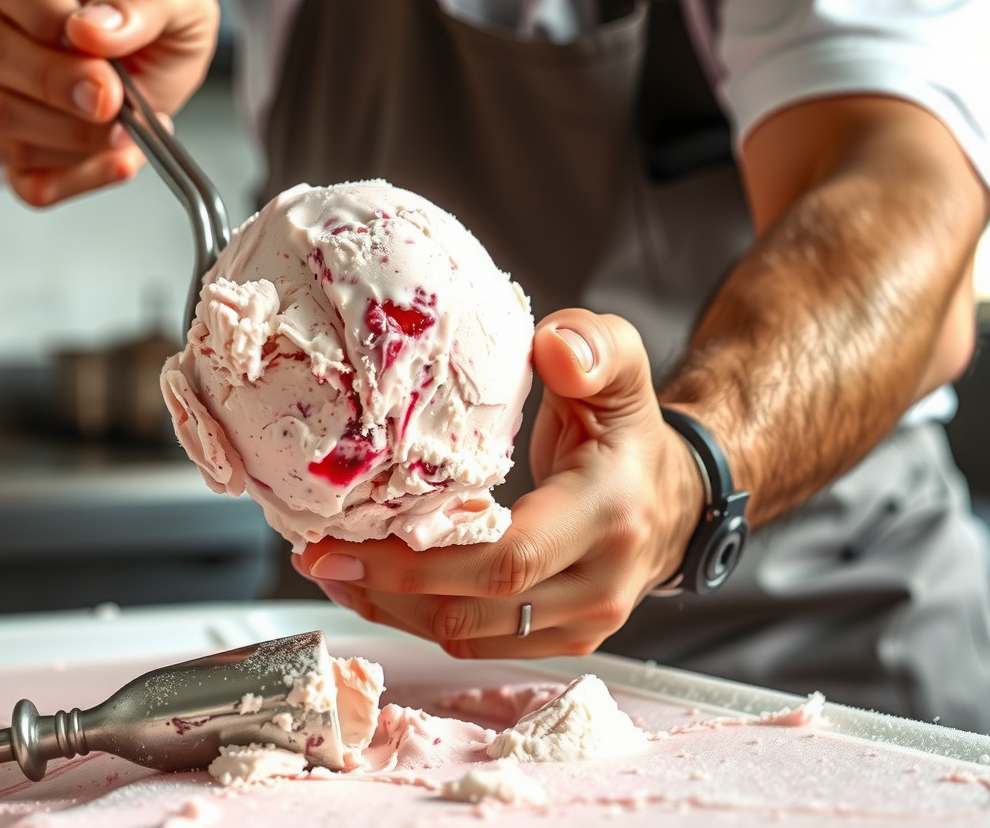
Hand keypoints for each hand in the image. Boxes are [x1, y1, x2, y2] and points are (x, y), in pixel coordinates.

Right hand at [0, 0, 219, 206]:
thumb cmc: (135, 14)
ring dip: (71, 141)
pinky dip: (70, 176)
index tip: (110, 74)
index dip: (61, 34)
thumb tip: (91, 30)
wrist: (124, 53)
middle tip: (119, 110)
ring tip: (127, 129)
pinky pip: (10, 169)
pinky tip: (111, 158)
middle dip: (64, 96)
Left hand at [296, 310, 705, 658]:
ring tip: (332, 567)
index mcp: (609, 514)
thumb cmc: (629, 428)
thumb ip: (593, 347)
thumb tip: (553, 347)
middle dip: (384, 589)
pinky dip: (419, 618)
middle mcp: (600, 584)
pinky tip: (376, 585)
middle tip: (315, 554)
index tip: (341, 542)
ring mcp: (584, 624)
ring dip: (391, 609)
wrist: (673, 496)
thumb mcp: (621, 368)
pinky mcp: (563, 641)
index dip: (416, 562)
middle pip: (474, 609)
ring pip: (468, 637)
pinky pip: (478, 642)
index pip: (506, 558)